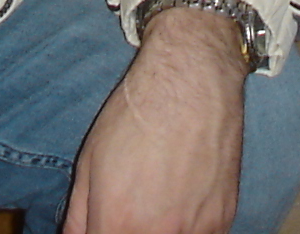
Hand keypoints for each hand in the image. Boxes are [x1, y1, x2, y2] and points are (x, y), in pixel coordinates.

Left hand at [64, 7, 245, 233]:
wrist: (191, 81)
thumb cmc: (136, 115)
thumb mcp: (88, 162)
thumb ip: (78, 214)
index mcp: (117, 223)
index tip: (103, 223)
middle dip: (126, 231)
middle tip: (128, 211)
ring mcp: (195, 231)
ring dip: (159, 231)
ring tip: (156, 203)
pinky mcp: (222, 219)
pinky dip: (188, 229)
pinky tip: (181, 202)